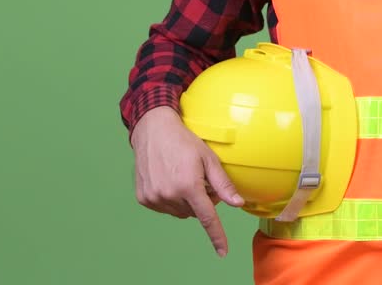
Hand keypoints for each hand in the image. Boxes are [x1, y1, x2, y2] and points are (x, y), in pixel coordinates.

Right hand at [132, 106, 244, 255]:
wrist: (153, 130)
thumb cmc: (184, 141)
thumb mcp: (208, 158)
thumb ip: (223, 184)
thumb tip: (238, 203)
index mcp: (188, 186)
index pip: (207, 218)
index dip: (216, 236)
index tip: (223, 252)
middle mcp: (169, 195)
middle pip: (194, 212)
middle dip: (202, 200)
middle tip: (201, 179)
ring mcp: (154, 198)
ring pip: (180, 212)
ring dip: (186, 201)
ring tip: (184, 176)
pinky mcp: (144, 198)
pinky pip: (164, 208)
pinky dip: (171, 199)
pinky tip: (169, 179)